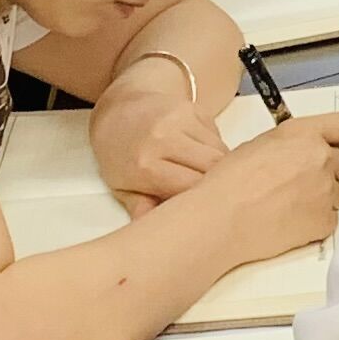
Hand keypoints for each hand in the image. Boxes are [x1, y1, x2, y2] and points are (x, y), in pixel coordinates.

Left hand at [91, 65, 231, 209]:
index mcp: (144, 165)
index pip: (191, 188)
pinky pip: (217, 136)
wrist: (119, 110)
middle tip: (210, 193)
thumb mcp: (122, 188)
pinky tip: (199, 153)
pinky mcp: (192, 108)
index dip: (201, 201)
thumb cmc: (120, 153)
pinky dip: (215, 149)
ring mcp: (179, 119)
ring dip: (219, 165)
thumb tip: (157, 231)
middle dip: (216, 183)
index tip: (201, 208)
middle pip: (212, 167)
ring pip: (220, 151)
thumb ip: (142, 209)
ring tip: (203, 173)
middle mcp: (162, 137)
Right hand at [185, 111, 338, 265]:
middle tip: (304, 184)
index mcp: (304, 134)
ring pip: (338, 195)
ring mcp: (326, 190)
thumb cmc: (230, 182)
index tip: (334, 146)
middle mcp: (322, 158)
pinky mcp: (325, 221)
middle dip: (331, 174)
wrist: (223, 218)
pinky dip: (315, 224)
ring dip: (321, 200)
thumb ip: (292, 144)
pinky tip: (290, 223)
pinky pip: (330, 221)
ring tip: (289, 207)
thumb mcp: (260, 144)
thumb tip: (300, 152)